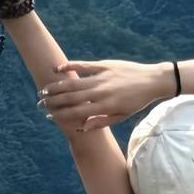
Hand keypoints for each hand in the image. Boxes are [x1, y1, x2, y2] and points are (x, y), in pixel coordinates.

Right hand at [38, 59, 170, 134]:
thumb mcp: (121, 116)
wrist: (153, 81)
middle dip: (54, 101)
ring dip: (57, 86)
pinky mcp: (104, 65)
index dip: (61, 114)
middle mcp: (101, 92)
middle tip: (40, 102)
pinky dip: (69, 66)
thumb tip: (82, 128)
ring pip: (74, 82)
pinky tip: (58, 68)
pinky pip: (84, 65)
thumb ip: (101, 122)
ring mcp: (102, 77)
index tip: (49, 115)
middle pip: (71, 97)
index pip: (77, 112)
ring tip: (44, 89)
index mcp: (105, 106)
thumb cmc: (137, 101)